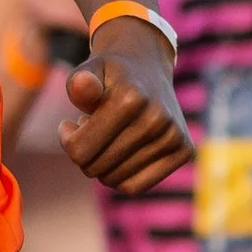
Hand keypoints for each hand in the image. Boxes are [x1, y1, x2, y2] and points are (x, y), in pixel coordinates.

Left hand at [59, 23, 191, 193]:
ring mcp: (174, 137)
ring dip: (102, 163)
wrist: (148, 65)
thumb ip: (79, 82)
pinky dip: (119, 177)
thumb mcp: (88, 70)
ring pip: (115, 180)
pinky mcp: (184, 151)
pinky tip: (119, 153)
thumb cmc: (110, 74)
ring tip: (107, 137)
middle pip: (95, 167)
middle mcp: (157, 119)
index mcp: (130, 99)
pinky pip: (136, 186)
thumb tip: (82, 85)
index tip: (70, 124)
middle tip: (90, 128)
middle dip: (84, 153)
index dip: (67, 140)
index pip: (79, 150)